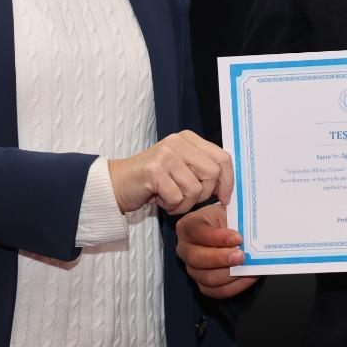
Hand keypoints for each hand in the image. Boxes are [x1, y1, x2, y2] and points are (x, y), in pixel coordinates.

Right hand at [107, 131, 232, 215]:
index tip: (224, 197)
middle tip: (188, 199)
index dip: (228, 181)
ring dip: (185, 203)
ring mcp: (166, 155)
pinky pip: (177, 197)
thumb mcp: (182, 168)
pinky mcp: (154, 170)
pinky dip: (171, 206)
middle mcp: (178, 142)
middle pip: (212, 174)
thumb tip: (228, 187)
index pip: (222, 158)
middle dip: (204, 194)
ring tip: (171, 199)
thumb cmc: (154, 180)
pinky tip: (161, 200)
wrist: (119, 183)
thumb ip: (203, 169)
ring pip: (195, 189)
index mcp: (189, 139)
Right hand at [174, 203, 256, 298]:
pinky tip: (248, 277)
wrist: (226, 231)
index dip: (217, 236)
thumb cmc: (225, 220)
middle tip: (242, 256)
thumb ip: (234, 220)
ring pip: (207, 278)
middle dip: (221, 259)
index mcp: (188, 226)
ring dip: (230, 274)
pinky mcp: (202, 283)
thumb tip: (248, 233)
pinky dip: (235, 286)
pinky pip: (217, 291)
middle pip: (197, 258)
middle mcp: (185, 248)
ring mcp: (192, 268)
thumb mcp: (227, 212)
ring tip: (247, 267)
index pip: (197, 231)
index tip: (237, 238)